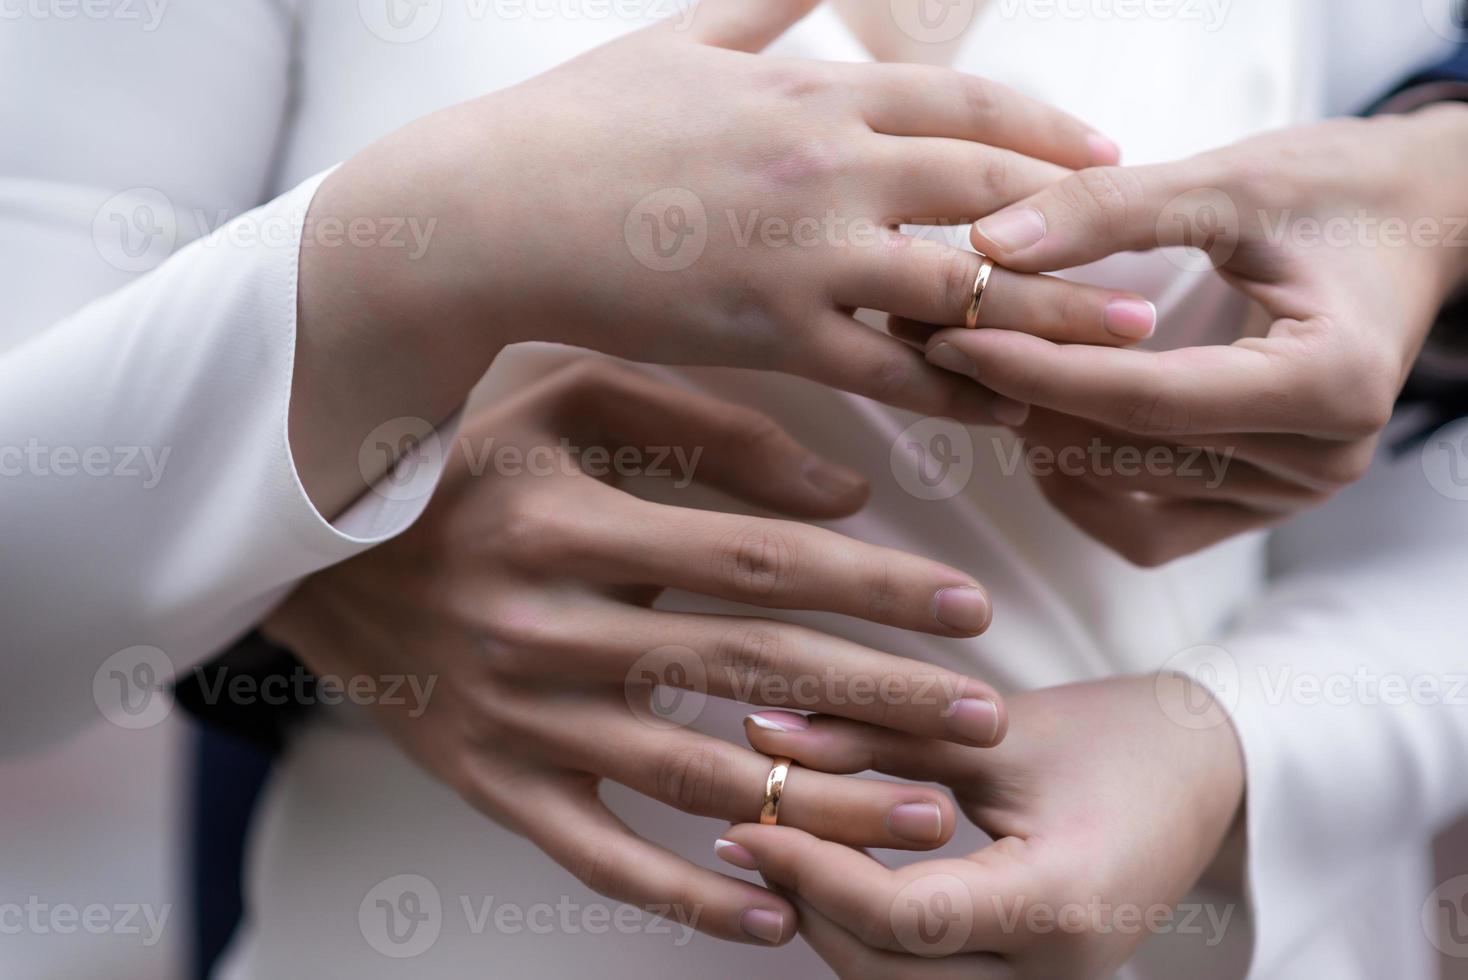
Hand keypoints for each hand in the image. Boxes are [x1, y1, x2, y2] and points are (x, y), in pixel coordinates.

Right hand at [265, 359, 1013, 946]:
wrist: (307, 548)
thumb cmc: (462, 457)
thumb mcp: (565, 395)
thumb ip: (706, 427)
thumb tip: (840, 497)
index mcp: (569, 522)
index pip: (756, 561)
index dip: (873, 585)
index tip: (968, 607)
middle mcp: (543, 627)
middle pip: (747, 674)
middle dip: (883, 701)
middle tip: (985, 723)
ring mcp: (516, 718)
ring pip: (695, 778)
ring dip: (824, 805)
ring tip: (930, 819)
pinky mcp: (491, 784)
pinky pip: (599, 857)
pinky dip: (688, 895)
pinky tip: (777, 917)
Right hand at [293, 0, 1148, 511]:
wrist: (489, 210)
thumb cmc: (576, 123)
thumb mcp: (677, 36)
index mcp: (812, 85)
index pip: (964, 100)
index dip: (1046, 126)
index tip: (1106, 150)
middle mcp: (828, 162)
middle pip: (988, 185)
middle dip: (1078, 216)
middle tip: (1150, 244)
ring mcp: (806, 250)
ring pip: (958, 281)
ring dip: (1047, 309)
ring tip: (1123, 339)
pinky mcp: (773, 331)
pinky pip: (890, 368)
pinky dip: (955, 387)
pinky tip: (1005, 406)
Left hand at [719, 675, 1244, 977]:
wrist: (1209, 773)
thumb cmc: (1118, 735)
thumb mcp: (994, 730)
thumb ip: (879, 736)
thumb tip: (765, 734)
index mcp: (1060, 901)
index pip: (907, 916)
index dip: (816, 875)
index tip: (750, 825)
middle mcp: (1060, 971)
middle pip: (892, 972)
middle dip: (810, 907)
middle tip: (750, 839)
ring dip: (835, 931)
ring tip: (784, 856)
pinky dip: (877, 942)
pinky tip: (840, 883)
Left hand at [923, 104, 1467, 563]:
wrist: (1414, 225)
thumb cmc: (1335, 191)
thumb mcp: (1231, 181)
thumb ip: (1110, 210)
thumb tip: (988, 244)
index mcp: (1328, 380)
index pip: (1146, 398)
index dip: (1038, 371)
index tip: (951, 335)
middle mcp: (1322, 457)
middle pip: (1128, 448)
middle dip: (1018, 394)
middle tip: (932, 337)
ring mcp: (1297, 491)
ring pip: (1129, 494)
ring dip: (1041, 435)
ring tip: (974, 371)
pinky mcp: (1266, 500)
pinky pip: (1151, 529)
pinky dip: (1087, 488)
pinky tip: (1042, 428)